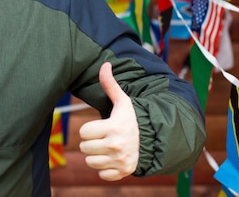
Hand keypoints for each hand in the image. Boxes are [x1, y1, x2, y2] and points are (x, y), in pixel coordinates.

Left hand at [79, 62, 139, 180]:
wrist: (154, 139)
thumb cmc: (133, 119)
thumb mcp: (123, 102)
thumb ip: (110, 84)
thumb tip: (105, 64)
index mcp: (113, 128)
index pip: (83, 132)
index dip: (89, 129)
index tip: (98, 127)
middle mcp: (116, 146)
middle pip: (84, 148)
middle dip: (91, 142)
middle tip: (102, 137)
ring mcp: (120, 161)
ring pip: (90, 162)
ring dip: (95, 156)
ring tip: (105, 148)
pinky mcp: (123, 172)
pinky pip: (102, 174)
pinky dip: (105, 169)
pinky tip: (112, 159)